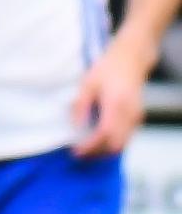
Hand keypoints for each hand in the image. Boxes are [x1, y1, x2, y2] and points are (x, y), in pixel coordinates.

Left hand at [72, 32, 149, 155]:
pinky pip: (127, 138)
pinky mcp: (138, 118)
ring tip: (87, 149)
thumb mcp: (87, 83)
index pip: (105, 134)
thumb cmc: (107, 69)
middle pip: (115, 145)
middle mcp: (129, 114)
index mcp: (116, 104)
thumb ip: (80, 106)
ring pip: (123, 144)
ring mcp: (136, 117)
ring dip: (105, 151)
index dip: (91, 146)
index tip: (76, 151)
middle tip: (79, 154)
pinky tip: (99, 140)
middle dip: (97, 153)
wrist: (130, 59)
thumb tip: (76, 127)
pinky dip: (113, 143)